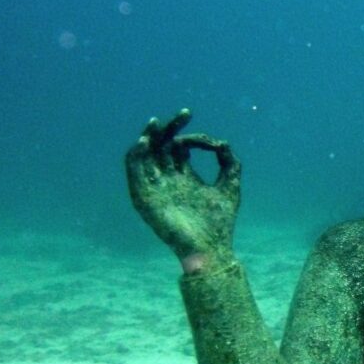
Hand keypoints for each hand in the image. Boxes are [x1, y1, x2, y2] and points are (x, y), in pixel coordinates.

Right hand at [125, 109, 240, 263]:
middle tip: (183, 115)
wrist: (210, 248)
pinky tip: (146, 142)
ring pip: (144, 157)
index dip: (186, 134)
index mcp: (185, 178)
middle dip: (169, 129)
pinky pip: (134, 173)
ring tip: (156, 123)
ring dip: (147, 138)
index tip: (202, 131)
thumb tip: (220, 142)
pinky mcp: (144, 198)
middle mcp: (168, 180)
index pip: (178, 148)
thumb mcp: (229, 186)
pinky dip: (136, 155)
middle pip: (161, 147)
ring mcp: (155, 188)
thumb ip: (228, 163)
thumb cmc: (220, 223)